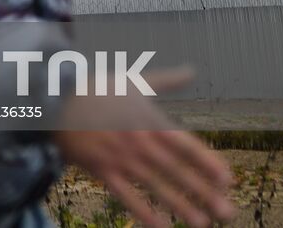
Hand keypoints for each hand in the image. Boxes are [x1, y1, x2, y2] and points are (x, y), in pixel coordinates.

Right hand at [53, 68, 234, 227]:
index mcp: (149, 120)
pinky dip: (143, 212)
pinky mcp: (102, 170)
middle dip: (204, 192)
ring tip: (202, 223)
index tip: (227, 180)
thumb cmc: (97, 90)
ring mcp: (120, 158)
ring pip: (156, 186)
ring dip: (180, 206)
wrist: (55, 100)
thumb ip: (166, 80)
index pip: (186, 145)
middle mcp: (139, 141)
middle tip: (227, 212)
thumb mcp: (133, 81)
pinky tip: (160, 227)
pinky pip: (126, 196)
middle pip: (177, 170)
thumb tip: (192, 70)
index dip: (208, 163)